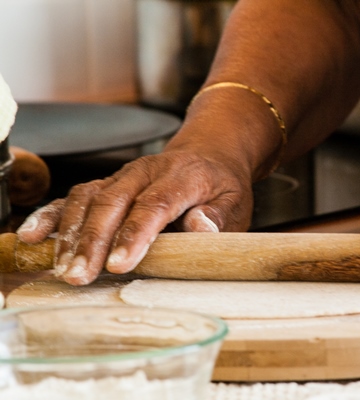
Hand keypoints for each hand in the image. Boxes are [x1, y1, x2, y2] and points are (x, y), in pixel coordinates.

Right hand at [16, 149, 253, 285]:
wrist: (210, 153)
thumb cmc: (222, 185)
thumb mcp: (235, 202)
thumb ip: (219, 217)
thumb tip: (200, 227)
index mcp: (182, 177)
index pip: (155, 204)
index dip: (135, 234)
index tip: (119, 264)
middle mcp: (147, 172)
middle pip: (114, 202)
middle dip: (93, 240)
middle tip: (80, 275)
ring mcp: (124, 176)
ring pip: (89, 198)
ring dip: (71, 233)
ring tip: (63, 268)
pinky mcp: (109, 183)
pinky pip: (75, 195)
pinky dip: (53, 215)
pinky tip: (34, 236)